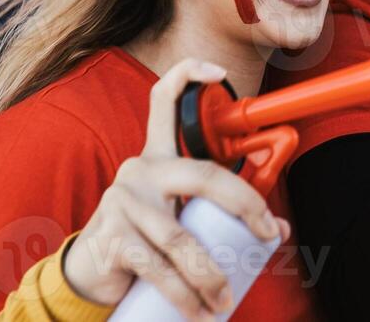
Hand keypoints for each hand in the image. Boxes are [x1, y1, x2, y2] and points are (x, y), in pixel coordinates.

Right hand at [62, 59, 284, 320]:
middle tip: (267, 235)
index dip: (188, 76)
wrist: (90, 274)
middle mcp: (140, 170)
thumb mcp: (180, 218)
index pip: (164, 101)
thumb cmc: (144, 238)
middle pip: (202, 176)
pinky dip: (185, 295)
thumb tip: (278, 230)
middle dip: (245, 205)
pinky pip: (158, 268)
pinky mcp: (114, 238)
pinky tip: (199, 311)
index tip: (217, 71)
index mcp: (156, 156)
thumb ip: (222, 214)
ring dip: (212, 275)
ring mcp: (124, 203)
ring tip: (225, 299)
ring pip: (182, 239)